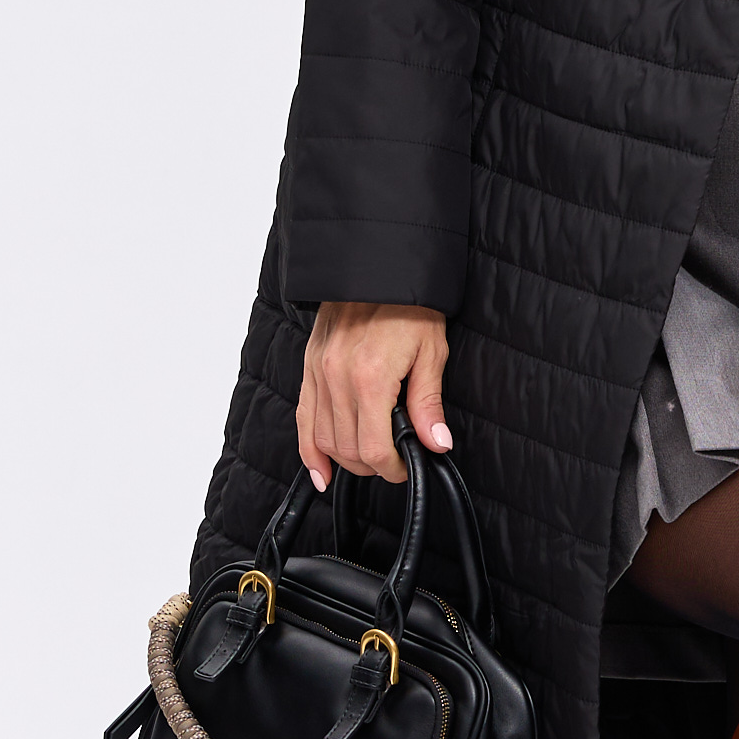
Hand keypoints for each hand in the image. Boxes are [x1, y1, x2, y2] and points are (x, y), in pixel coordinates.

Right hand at [296, 302, 451, 487]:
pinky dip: (309, 450)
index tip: (405, 466)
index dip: (393, 469)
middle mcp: (338, 378)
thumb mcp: (431, 352)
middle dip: (373, 466)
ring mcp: (319, 373)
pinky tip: (321, 471)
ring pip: (323, 440)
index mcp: (371, 377)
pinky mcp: (309, 367)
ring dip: (346, 460)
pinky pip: (303, 419)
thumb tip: (436, 443)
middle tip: (394, 461)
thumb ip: (428, 403)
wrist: (379, 266)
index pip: (374, 449)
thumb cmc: (409, 305)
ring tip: (368, 459)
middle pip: (348, 450)